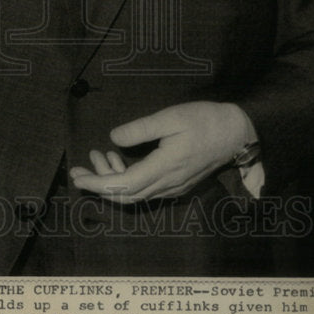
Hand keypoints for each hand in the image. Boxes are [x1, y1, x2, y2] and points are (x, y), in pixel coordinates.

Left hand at [69, 101, 256, 203]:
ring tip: (99, 155)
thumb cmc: (205, 120)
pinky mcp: (177, 184)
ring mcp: (173, 187)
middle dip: (98, 186)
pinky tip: (120, 159)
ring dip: (113, 180)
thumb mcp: (171, 117)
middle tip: (78, 170)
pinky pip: (146, 190)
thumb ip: (141, 129)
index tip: (77, 176)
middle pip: (125, 196)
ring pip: (135, 194)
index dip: (97, 184)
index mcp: (164, 167)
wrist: (236, 133)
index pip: (122, 185)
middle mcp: (167, 184)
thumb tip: (114, 138)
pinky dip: (127, 180)